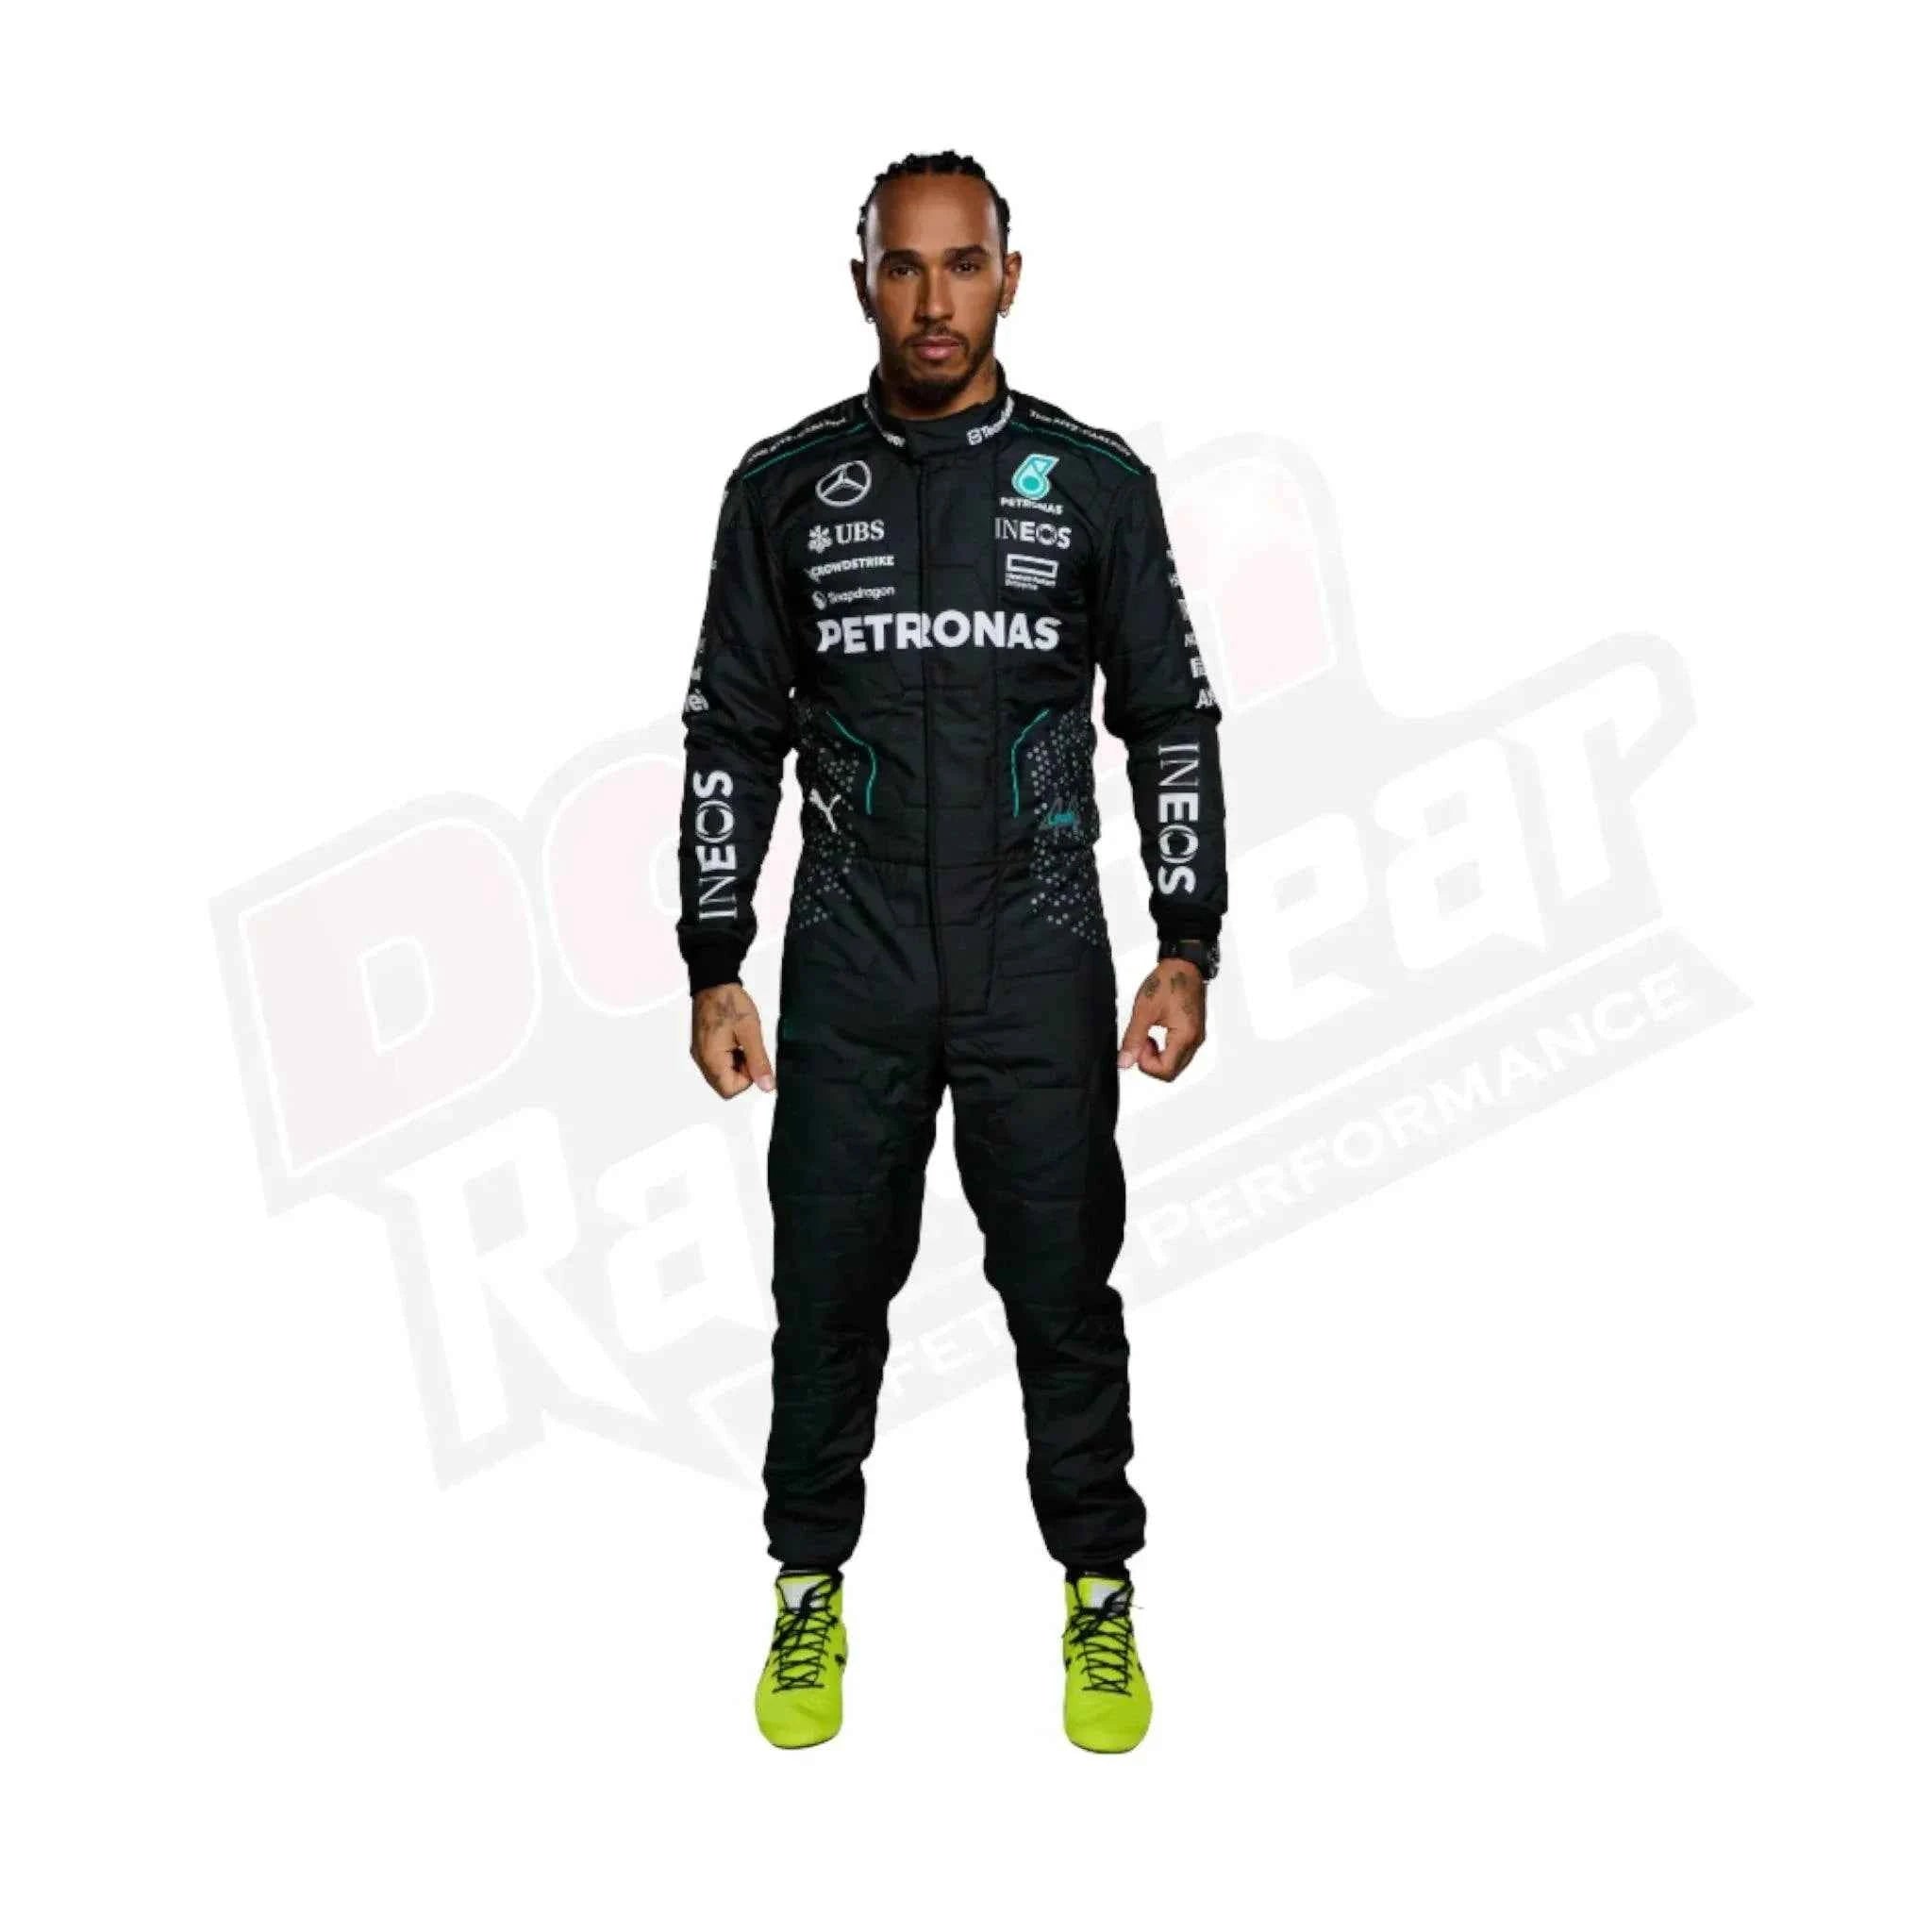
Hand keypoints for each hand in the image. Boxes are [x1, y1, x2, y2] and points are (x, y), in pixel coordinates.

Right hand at [690, 982, 774, 1097]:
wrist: (714, 982)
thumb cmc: (730, 1003)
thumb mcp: (751, 1032)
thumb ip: (759, 1061)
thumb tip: (767, 1086)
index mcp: (711, 1059)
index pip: (729, 1091)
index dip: (746, 1079)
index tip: (752, 1058)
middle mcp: (701, 1060)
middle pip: (724, 1085)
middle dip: (741, 1072)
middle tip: (747, 1048)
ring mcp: (700, 1054)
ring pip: (721, 1074)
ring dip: (736, 1063)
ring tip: (740, 1040)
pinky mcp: (702, 1047)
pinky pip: (717, 1062)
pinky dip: (729, 1056)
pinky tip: (733, 1038)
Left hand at [1117, 959, 1206, 1081]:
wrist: (1185, 965)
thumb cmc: (1169, 981)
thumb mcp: (1144, 1010)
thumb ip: (1133, 1039)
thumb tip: (1125, 1061)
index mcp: (1185, 1037)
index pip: (1166, 1072)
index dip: (1146, 1064)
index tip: (1137, 1045)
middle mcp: (1195, 1041)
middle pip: (1172, 1071)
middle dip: (1151, 1061)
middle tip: (1141, 1041)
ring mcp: (1196, 1037)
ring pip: (1175, 1063)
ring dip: (1158, 1055)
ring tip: (1147, 1035)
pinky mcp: (1194, 1032)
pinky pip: (1179, 1052)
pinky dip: (1165, 1049)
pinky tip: (1155, 1033)